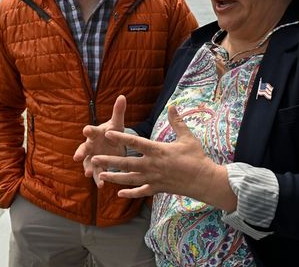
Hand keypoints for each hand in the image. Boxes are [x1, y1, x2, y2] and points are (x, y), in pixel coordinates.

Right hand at [73, 95, 126, 185]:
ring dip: (88, 169)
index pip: (91, 131)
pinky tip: (102, 185)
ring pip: (88, 164)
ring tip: (88, 174)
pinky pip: (97, 174)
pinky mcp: (97, 167)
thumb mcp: (117, 124)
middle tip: (77, 157)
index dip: (89, 130)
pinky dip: (99, 179)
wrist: (113, 145)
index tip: (86, 129)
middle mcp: (90, 146)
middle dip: (80, 152)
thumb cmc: (113, 133)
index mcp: (96, 134)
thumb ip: (118, 112)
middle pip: (84, 148)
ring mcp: (92, 157)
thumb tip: (122, 96)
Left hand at [91, 106, 234, 209]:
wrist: (203, 180)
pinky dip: (130, 193)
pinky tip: (119, 193)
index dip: (121, 137)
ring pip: (130, 179)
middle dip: (110, 161)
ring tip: (101, 176)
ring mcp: (153, 178)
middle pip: (127, 163)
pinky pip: (140, 192)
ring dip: (114, 178)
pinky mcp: (157, 188)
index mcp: (158, 151)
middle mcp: (152, 165)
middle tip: (94, 159)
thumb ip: (177, 122)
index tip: (108, 133)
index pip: (136, 142)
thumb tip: (172, 105)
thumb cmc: (196, 157)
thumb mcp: (187, 137)